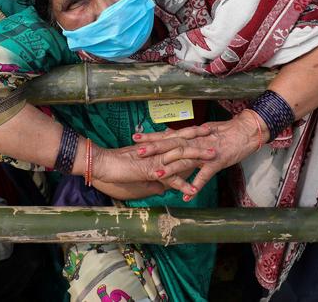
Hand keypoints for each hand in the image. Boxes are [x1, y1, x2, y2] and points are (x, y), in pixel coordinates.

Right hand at [91, 132, 216, 196]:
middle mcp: (156, 150)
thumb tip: (161, 185)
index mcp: (154, 146)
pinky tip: (193, 189)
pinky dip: (182, 184)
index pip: (175, 136)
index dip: (190, 132)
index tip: (204, 128)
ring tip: (213, 158)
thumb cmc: (115, 165)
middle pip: (182, 141)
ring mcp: (154, 160)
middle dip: (200, 139)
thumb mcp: (137, 169)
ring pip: (180, 156)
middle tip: (215, 134)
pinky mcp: (150, 171)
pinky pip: (169, 178)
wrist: (101, 163)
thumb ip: (151, 175)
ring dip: (197, 157)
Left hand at [134, 110, 268, 199]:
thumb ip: (189, 138)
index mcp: (192, 135)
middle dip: (154, 149)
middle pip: (172, 145)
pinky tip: (188, 195)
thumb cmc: (226, 132)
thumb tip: (175, 139)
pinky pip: (205, 175)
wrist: (246, 131)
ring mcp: (206, 152)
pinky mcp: (217, 162)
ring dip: (171, 167)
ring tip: (157, 174)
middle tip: (138, 153)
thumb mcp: (204, 132)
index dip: (152, 137)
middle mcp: (196, 142)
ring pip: (186, 159)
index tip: (136, 138)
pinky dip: (196, 184)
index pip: (168, 135)